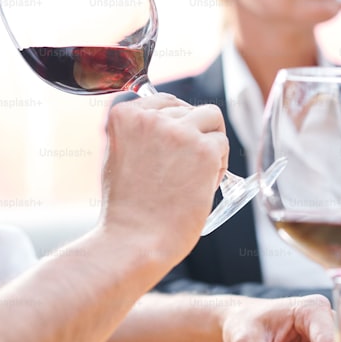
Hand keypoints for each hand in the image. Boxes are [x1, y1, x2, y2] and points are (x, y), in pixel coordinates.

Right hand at [101, 94, 227, 262]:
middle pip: (189, 109)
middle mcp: (151, 117)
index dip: (175, 124)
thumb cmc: (126, 209)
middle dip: (192, 136)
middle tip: (184, 169)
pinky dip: (218, 165)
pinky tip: (202, 185)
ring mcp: (179, 132)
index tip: (174, 147)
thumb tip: (169, 120)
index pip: (164, 100)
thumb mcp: (118, 156)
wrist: (135, 240)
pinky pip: (222, 144)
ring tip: (196, 174)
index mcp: (124, 115)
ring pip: (212, 118)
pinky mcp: (204, 150)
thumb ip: (138, 133)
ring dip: (209, 143)